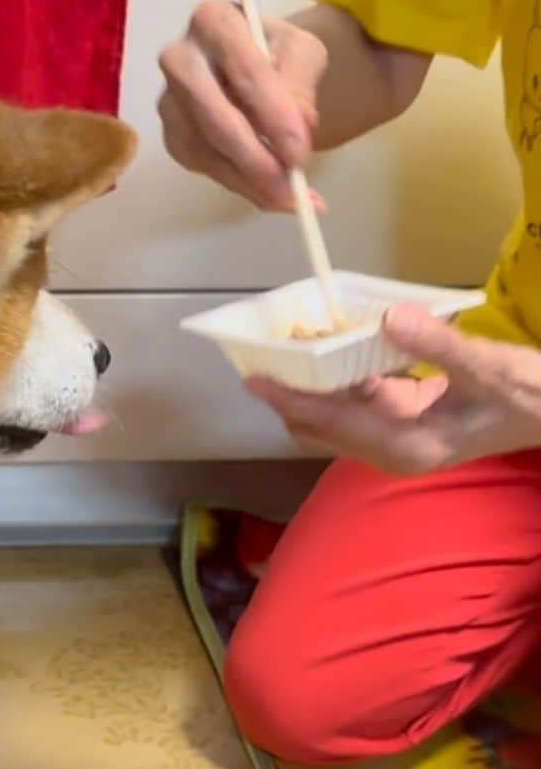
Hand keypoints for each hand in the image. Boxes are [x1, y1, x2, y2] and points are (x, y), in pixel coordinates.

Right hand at [158, 0, 327, 210]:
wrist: (255, 69)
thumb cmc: (277, 55)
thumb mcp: (302, 54)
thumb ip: (302, 82)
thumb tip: (297, 127)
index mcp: (213, 21)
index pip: (243, 68)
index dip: (272, 114)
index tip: (299, 152)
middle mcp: (180, 58)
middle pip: (211, 115)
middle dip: (252, 156)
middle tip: (288, 186)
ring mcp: (170, 102)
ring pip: (206, 150)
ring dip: (250, 181)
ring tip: (292, 200)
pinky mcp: (173, 137)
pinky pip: (205, 169)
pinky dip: (241, 187)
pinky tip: (271, 195)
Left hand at [247, 305, 540, 473]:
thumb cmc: (530, 396)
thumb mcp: (490, 368)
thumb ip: (440, 344)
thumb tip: (391, 318)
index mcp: (408, 446)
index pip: (335, 423)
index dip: (292, 401)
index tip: (256, 380)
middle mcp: (395, 450)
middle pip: (323, 426)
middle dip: (290, 395)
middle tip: (259, 355)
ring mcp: (400, 438)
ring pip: (338, 414)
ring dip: (311, 385)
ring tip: (283, 346)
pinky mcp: (408, 420)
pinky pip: (360, 400)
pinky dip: (340, 377)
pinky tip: (330, 345)